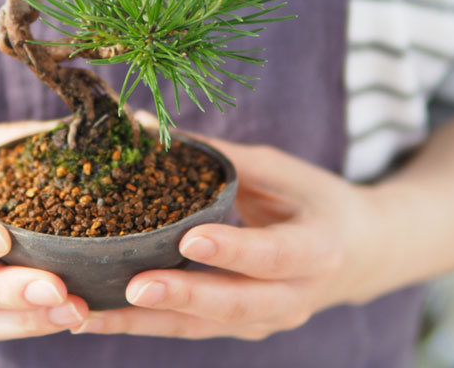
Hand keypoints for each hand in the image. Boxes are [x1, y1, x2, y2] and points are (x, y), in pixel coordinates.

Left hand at [73, 137, 379, 339]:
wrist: (359, 254)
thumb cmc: (314, 201)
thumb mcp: (278, 170)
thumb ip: (216, 155)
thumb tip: (141, 121)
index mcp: (316, 249)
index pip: (273, 255)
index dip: (234, 250)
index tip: (190, 238)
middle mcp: (294, 296)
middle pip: (235, 305)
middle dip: (182, 297)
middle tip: (133, 288)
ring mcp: (267, 321)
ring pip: (203, 328)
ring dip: (146, 323)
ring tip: (94, 315)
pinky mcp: (241, 331)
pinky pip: (189, 331)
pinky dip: (144, 326)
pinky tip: (99, 318)